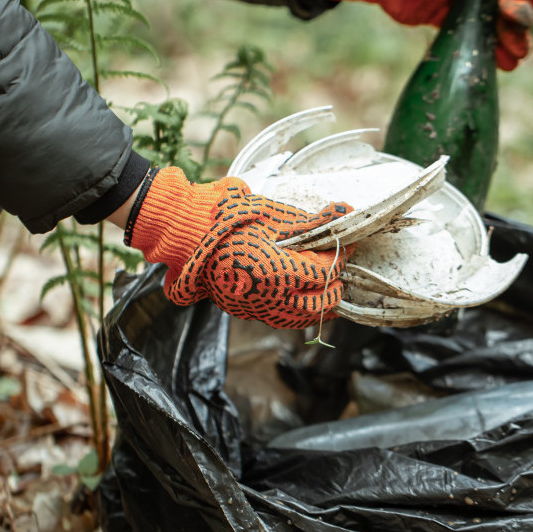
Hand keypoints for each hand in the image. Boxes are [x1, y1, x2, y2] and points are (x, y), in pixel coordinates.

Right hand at [126, 167, 350, 328]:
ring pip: (299, 318)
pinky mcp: (242, 310)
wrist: (187, 233)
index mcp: (278, 273)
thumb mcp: (274, 216)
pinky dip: (295, 310)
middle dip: (335, 285)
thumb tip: (344, 213)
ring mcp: (254, 307)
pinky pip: (278, 318)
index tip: (345, 243)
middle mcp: (269, 297)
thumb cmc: (229, 220)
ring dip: (318, 304)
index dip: (339, 256)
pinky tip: (300, 296)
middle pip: (319, 303)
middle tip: (339, 267)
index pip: (324, 272)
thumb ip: (311, 222)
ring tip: (327, 287)